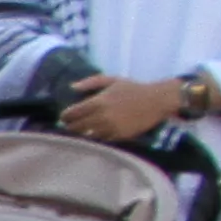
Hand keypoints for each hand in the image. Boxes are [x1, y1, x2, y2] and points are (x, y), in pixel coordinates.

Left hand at [58, 73, 189, 143]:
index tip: (64, 116)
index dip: (65, 116)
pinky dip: (96, 137)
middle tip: (69, 125)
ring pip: (87, 135)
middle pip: (77, 127)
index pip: (73, 113)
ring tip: (79, 131)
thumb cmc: (133, 88)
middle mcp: (102, 116)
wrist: (156, 101)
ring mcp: (111, 128)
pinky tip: (94, 134)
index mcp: (98, 102)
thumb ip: (90, 82)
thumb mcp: (111, 80)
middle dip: (70, 126)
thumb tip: (72, 87)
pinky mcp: (119, 136)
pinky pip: (101, 140)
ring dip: (82, 133)